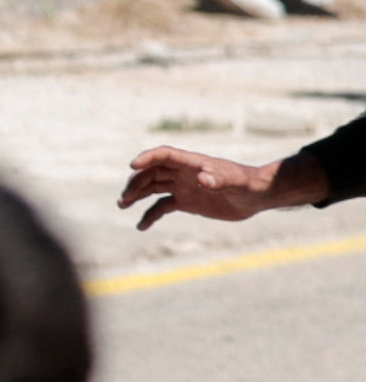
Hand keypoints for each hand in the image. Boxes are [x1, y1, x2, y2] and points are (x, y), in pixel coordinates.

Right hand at [125, 145, 319, 231]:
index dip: (147, 158)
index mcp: (192, 163)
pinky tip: (141, 226)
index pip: (164, 155)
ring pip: (153, 188)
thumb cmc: (248, 184)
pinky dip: (150, 215)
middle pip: (152, 173)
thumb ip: (219, 178)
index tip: (133, 166)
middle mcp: (183, 173)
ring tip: (122, 205)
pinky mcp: (186, 202)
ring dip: (136, 195)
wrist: (258, 197)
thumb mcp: (235, 181)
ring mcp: (183, 187)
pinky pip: (162, 207)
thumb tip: (202, 179)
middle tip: (125, 198)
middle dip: (136, 183)